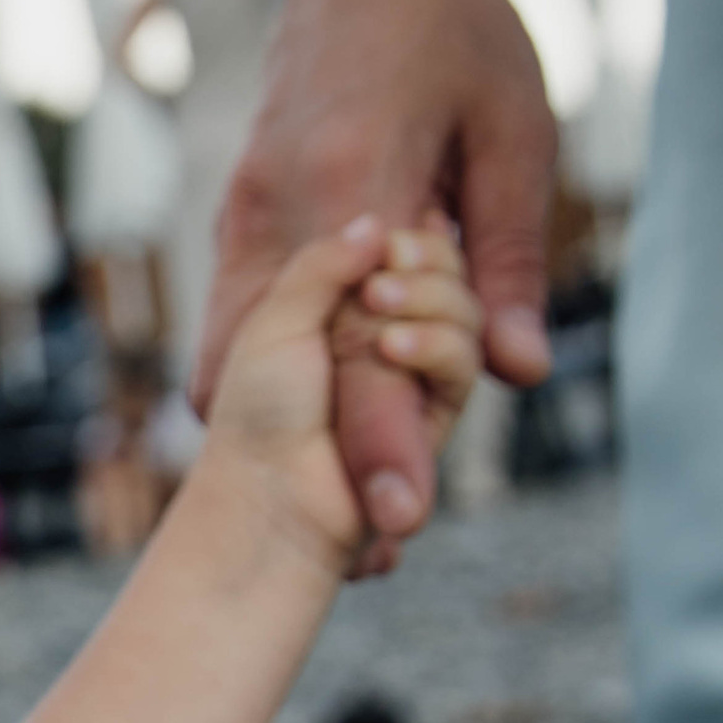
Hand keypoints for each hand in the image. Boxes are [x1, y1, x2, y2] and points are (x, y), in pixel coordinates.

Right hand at [193, 0, 553, 567]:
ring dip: (282, 434)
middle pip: (276, 378)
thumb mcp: (515, 132)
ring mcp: (242, 219)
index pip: (356, 344)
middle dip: (317, 470)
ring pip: (231, 364)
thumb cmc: (456, 30)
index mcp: (355, 185)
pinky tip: (312, 418)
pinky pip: (233, 329)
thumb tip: (517, 372)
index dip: (376, 441)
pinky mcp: (234, 222)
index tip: (396, 523)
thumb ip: (506, 257)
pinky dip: (265, 385)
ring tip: (339, 499)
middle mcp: (279, 213)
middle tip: (365, 553)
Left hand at [207, 217, 482, 577]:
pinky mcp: (433, 416)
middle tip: (380, 279)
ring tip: (378, 310)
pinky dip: (437, 343)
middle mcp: (383, 337)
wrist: (270, 496)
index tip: (388, 240)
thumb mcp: (276, 319)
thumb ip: (324, 265)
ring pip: (463, 313)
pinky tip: (394, 346)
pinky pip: (462, 364)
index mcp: (343, 308)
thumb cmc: (259, 412)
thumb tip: (374, 227)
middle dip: (426, 261)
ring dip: (432, 299)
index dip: (406, 239)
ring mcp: (412, 376)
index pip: (401, 252)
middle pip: (443, 274)